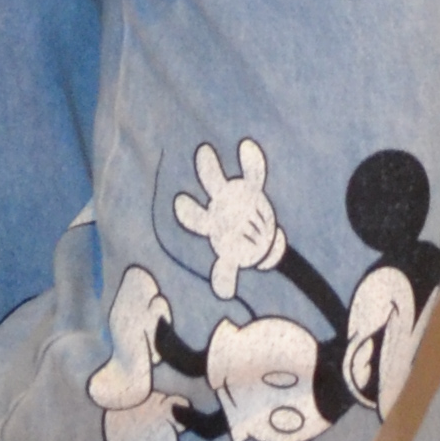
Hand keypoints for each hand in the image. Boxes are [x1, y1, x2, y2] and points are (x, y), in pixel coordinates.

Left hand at [174, 135, 285, 299]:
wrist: (259, 241)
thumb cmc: (237, 248)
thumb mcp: (231, 260)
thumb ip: (225, 274)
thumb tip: (224, 293)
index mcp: (212, 222)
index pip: (198, 216)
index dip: (189, 210)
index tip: (180, 200)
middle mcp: (220, 203)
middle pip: (211, 185)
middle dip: (206, 169)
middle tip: (202, 153)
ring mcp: (234, 194)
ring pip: (228, 176)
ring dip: (224, 164)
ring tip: (221, 148)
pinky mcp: (251, 189)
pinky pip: (254, 173)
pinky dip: (251, 161)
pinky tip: (247, 147)